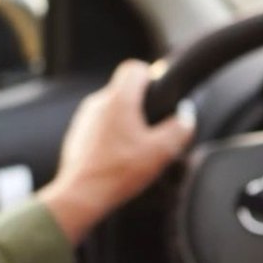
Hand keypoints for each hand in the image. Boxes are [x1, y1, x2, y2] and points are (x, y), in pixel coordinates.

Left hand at [39, 60, 195, 243]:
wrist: (81, 195)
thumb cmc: (118, 172)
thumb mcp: (161, 152)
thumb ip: (179, 129)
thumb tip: (185, 117)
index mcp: (118, 99)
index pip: (134, 68)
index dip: (151, 77)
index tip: (159, 96)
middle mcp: (97, 103)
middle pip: (124, 90)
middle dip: (141, 106)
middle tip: (153, 130)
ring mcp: (84, 119)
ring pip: (111, 109)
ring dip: (125, 122)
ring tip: (136, 148)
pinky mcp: (77, 136)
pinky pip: (99, 126)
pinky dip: (110, 136)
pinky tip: (119, 158)